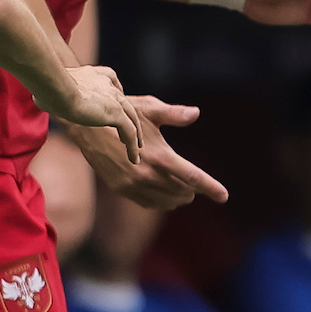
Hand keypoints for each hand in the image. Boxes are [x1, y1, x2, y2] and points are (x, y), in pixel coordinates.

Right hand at [43, 64, 143, 162]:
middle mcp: (109, 84)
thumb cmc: (47, 87)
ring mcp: (114, 98)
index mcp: (97, 75)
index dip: (116, 97)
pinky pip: (129, 132)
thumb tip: (38, 98)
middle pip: (126, 104)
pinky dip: (132, 146)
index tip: (116, 108)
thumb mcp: (50, 87)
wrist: (56, 87)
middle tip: (134, 132)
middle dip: (131, 118)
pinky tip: (134, 158)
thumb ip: (52, 92)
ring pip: (132, 119)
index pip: (112, 83)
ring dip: (136, 135)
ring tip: (138, 148)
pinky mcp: (115, 113)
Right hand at [71, 96, 228, 209]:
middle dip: (192, 190)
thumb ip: (175, 114)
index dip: (211, 188)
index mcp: (160, 156)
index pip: (193, 177)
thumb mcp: (150, 109)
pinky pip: (148, 203)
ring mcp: (133, 184)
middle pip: (182, 192)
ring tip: (182, 190)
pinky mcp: (121, 188)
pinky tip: (164, 194)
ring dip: (177, 197)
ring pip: (166, 201)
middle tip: (196, 186)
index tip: (224, 196)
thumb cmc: (121, 113)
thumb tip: (195, 114)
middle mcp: (147, 174)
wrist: (86, 127)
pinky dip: (160, 201)